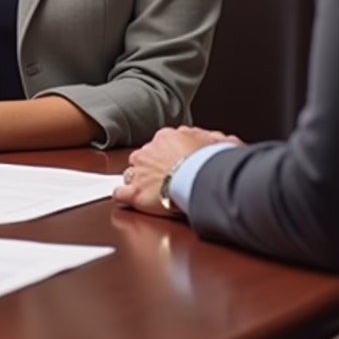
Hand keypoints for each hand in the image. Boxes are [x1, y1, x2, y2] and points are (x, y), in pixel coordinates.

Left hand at [112, 125, 242, 216]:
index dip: (169, 155)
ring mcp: (139, 172)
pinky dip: (123, 197)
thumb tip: (218, 140)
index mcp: (166, 138)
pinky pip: (120, 194)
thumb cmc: (210, 162)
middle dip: (152, 168)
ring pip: (131, 174)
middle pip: (144, 158)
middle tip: (167, 179)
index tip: (176, 163)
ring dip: (139, 182)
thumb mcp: (218, 142)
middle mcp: (148, 152)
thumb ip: (213, 139)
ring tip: (152, 192)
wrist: (200, 179)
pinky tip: (129, 200)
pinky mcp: (135, 193)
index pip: (162, 144)